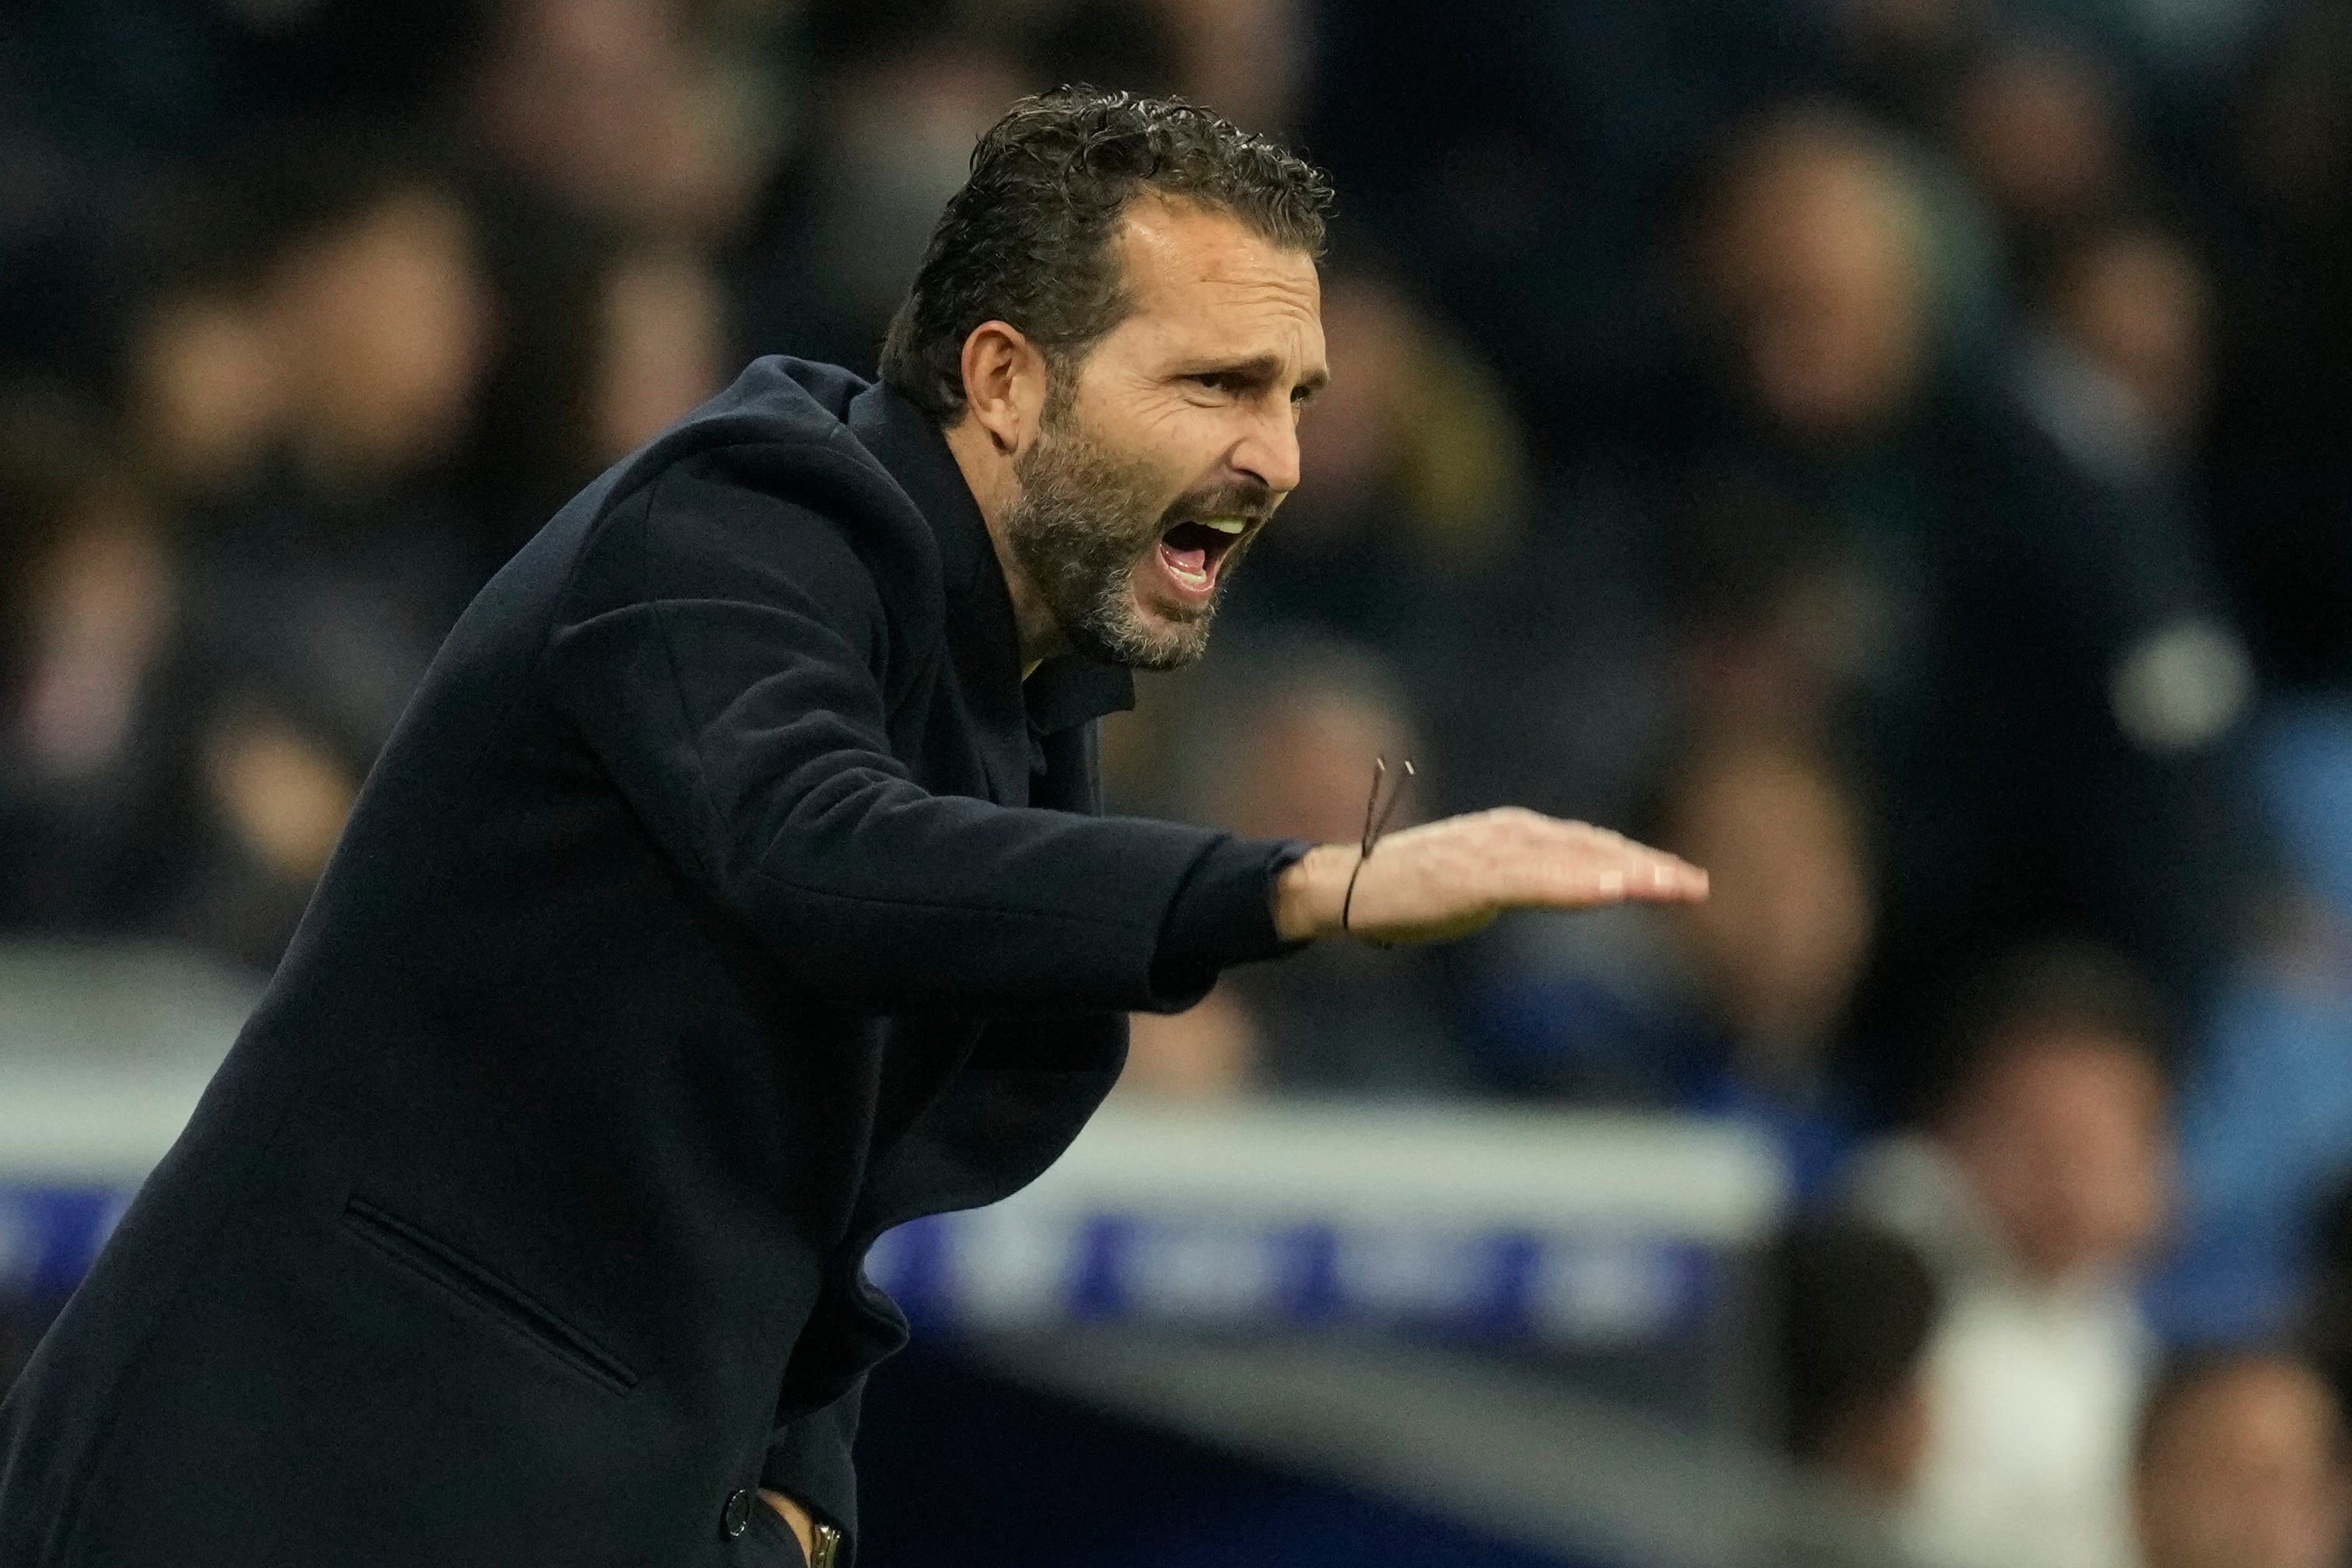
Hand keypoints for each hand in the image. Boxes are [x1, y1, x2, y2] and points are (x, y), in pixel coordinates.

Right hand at [1271, 807, 1707, 944]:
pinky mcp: (1471, 875)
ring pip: (1572, 861)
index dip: (1636, 860)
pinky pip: (1533, 880)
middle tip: (1697, 887)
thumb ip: (1521, 883)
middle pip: (1592, 848)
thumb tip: (1560, 891)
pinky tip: (1610, 892)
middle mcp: (1509, 833)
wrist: (1347, 889)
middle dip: (1646, 867)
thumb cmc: (1408, 891)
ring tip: (1670, 887)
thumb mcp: (1479, 886)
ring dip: (1625, 874)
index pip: (1589, 845)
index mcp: (1514, 835)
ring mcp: (1490, 851)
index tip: (1681, 881)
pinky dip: (1575, 884)